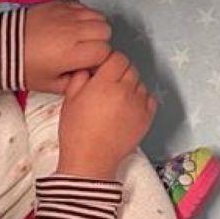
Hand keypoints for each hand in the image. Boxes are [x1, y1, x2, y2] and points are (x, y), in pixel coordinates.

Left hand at [24, 2, 111, 92]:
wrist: (1, 46)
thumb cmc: (25, 68)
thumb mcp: (49, 85)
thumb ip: (73, 82)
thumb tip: (88, 75)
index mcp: (72, 53)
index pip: (104, 51)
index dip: (99, 58)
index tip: (89, 63)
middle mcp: (74, 31)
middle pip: (105, 31)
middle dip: (99, 41)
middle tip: (85, 49)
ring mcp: (67, 15)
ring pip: (98, 16)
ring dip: (94, 27)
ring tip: (81, 35)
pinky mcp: (60, 4)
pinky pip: (83, 7)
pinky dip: (83, 15)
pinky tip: (71, 25)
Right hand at [56, 52, 156, 181]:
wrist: (90, 160)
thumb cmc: (76, 131)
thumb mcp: (69, 100)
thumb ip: (80, 78)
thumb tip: (90, 67)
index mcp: (105, 83)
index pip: (118, 58)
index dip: (111, 62)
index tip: (105, 70)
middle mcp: (126, 90)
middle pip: (130, 69)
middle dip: (121, 73)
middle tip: (109, 86)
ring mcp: (139, 104)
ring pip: (140, 83)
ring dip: (131, 86)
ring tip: (118, 100)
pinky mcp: (147, 118)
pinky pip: (150, 99)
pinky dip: (142, 100)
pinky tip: (130, 108)